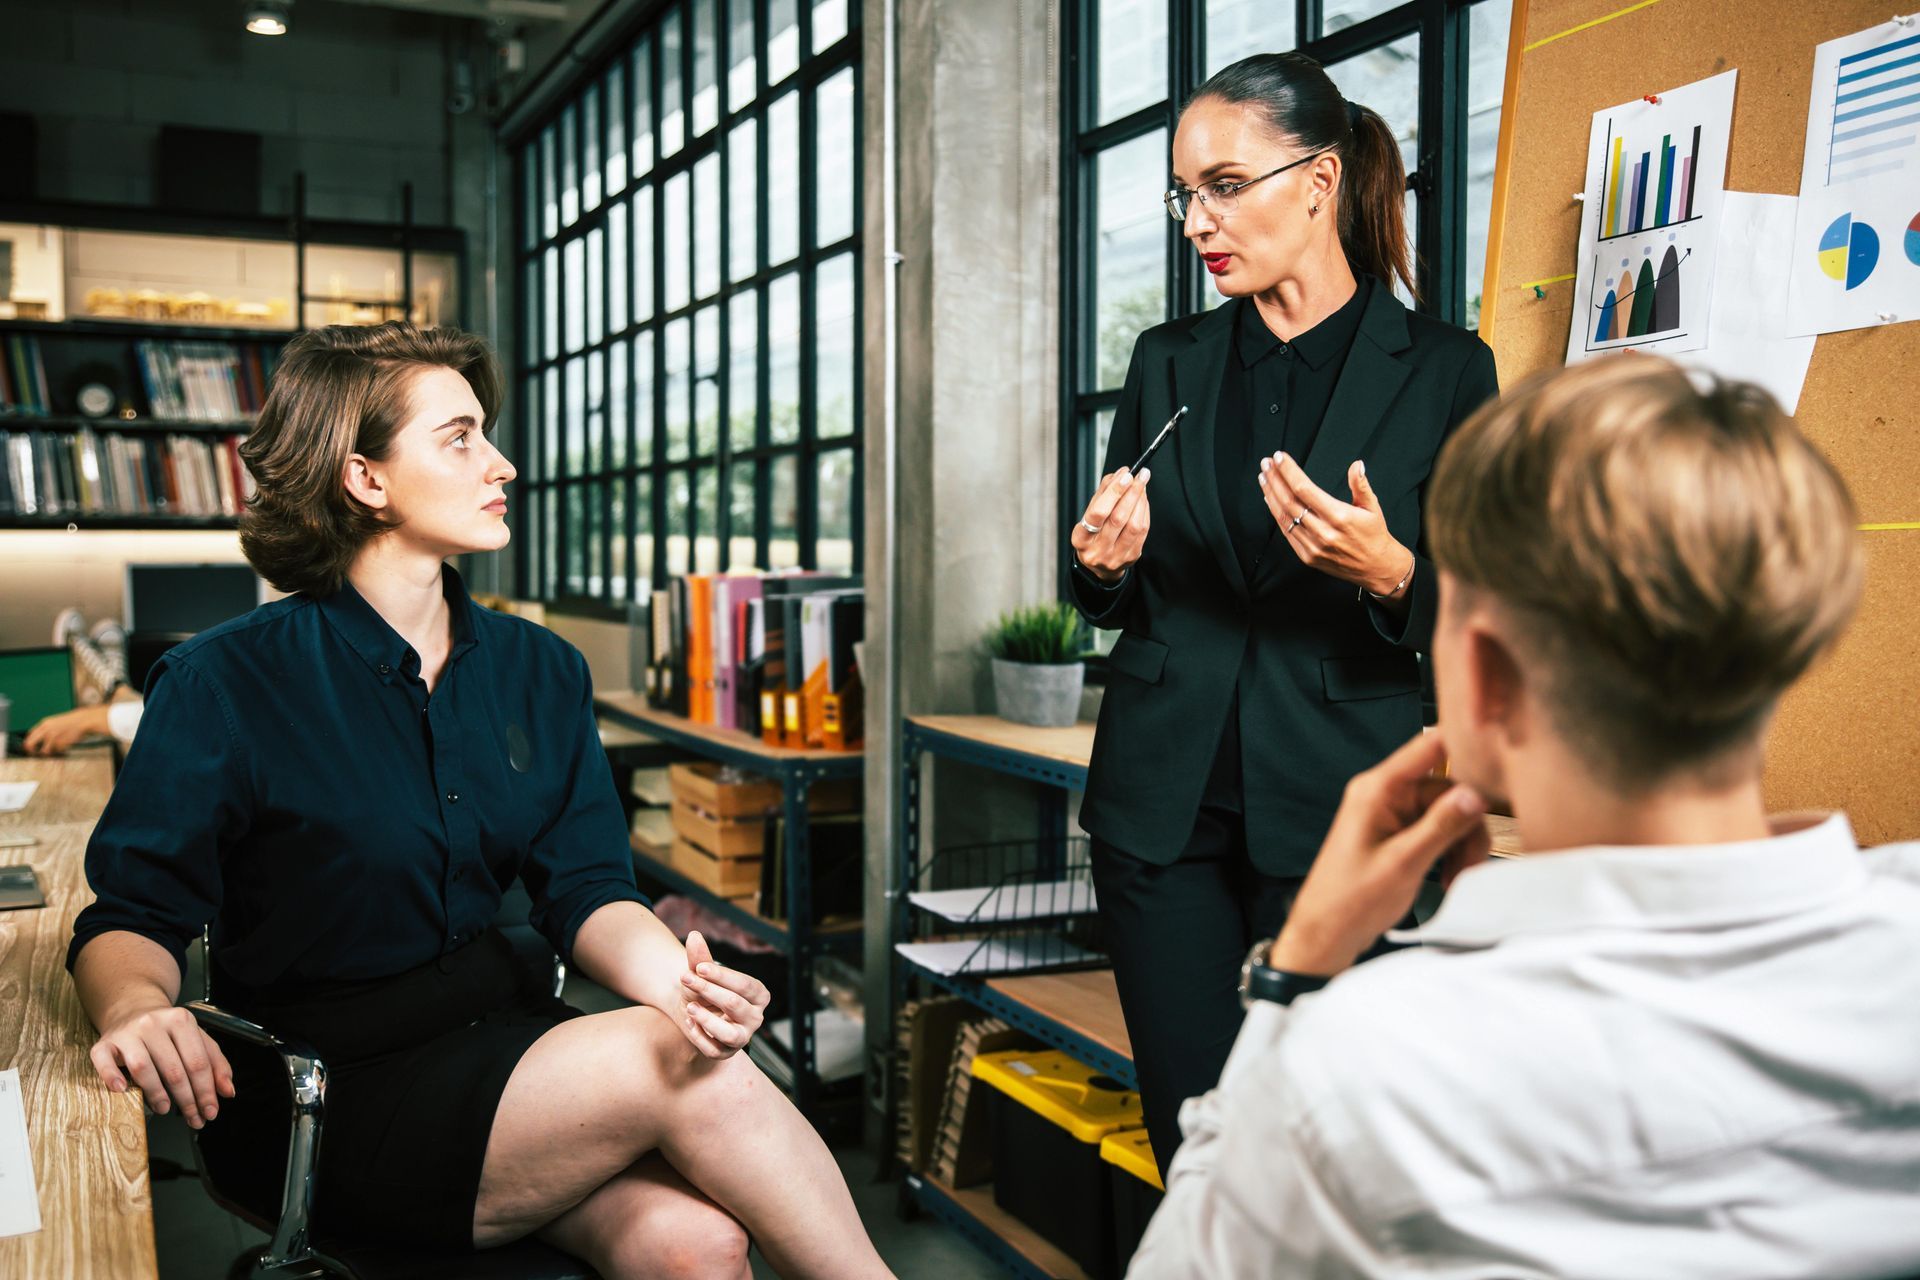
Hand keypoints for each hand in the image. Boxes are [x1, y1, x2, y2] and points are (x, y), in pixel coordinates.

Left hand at [24, 705, 111, 755]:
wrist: (84, 720)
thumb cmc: (72, 722)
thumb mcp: (55, 722)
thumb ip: (46, 729)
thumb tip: (37, 739)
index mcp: (44, 724)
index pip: (30, 735)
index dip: (29, 742)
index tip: (32, 747)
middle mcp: (46, 731)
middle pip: (30, 744)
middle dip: (32, 750)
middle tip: (36, 753)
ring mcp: (53, 737)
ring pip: (44, 751)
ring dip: (49, 752)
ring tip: (57, 749)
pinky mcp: (61, 743)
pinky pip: (57, 751)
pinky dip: (60, 750)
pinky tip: (66, 745)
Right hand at [89, 1003, 235, 1129]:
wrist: (132, 1010)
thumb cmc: (168, 1031)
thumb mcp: (197, 1039)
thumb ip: (216, 1063)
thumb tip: (228, 1092)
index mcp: (181, 1020)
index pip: (198, 1062)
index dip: (206, 1091)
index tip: (210, 1112)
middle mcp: (153, 1024)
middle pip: (174, 1068)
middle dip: (186, 1099)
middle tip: (192, 1118)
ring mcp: (127, 1033)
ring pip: (143, 1067)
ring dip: (156, 1093)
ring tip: (165, 1108)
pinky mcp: (103, 1044)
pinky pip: (104, 1062)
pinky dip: (112, 1077)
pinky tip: (122, 1090)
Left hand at [674, 931, 768, 1058]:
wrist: (692, 1010)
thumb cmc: (704, 989)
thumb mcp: (701, 973)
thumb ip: (699, 957)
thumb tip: (694, 935)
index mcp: (759, 994)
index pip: (745, 985)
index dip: (722, 976)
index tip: (699, 967)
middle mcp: (756, 1016)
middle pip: (735, 1004)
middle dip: (710, 991)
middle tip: (686, 979)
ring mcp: (742, 1037)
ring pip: (730, 1034)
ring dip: (708, 1020)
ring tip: (690, 1008)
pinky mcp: (726, 1053)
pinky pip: (714, 1050)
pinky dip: (699, 1037)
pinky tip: (688, 1022)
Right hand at [1070, 467, 1152, 584]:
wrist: (1100, 565)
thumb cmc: (1093, 534)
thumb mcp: (1089, 514)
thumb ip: (1102, 493)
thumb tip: (1119, 474)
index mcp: (1082, 538)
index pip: (1098, 513)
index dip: (1114, 492)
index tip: (1125, 475)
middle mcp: (1097, 550)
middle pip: (1118, 518)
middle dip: (1131, 492)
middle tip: (1140, 475)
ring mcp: (1115, 557)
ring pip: (1133, 525)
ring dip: (1140, 501)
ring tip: (1142, 485)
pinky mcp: (1131, 557)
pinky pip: (1142, 532)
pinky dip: (1144, 511)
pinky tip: (1143, 500)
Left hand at [1258, 453, 1410, 594]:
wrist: (1375, 568)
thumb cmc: (1374, 534)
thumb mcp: (1372, 507)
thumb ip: (1361, 485)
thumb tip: (1357, 464)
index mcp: (1339, 516)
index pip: (1304, 489)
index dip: (1289, 472)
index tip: (1280, 457)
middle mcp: (1323, 532)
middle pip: (1289, 501)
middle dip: (1275, 479)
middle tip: (1266, 463)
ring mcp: (1313, 546)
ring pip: (1284, 516)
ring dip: (1270, 494)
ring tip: (1264, 476)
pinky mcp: (1307, 556)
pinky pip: (1286, 531)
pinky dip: (1275, 513)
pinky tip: (1269, 498)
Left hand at [1270, 731, 1489, 977]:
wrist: (1327, 933)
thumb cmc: (1351, 900)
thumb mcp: (1404, 863)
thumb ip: (1441, 825)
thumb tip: (1475, 794)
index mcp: (1378, 789)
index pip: (1430, 746)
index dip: (1466, 747)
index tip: (1498, 766)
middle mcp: (1385, 794)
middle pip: (1447, 788)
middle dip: (1467, 825)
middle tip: (1471, 863)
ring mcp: (1392, 813)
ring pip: (1448, 812)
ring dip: (1461, 844)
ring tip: (1457, 877)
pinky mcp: (1399, 833)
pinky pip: (1438, 829)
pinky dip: (1449, 851)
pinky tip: (1449, 876)